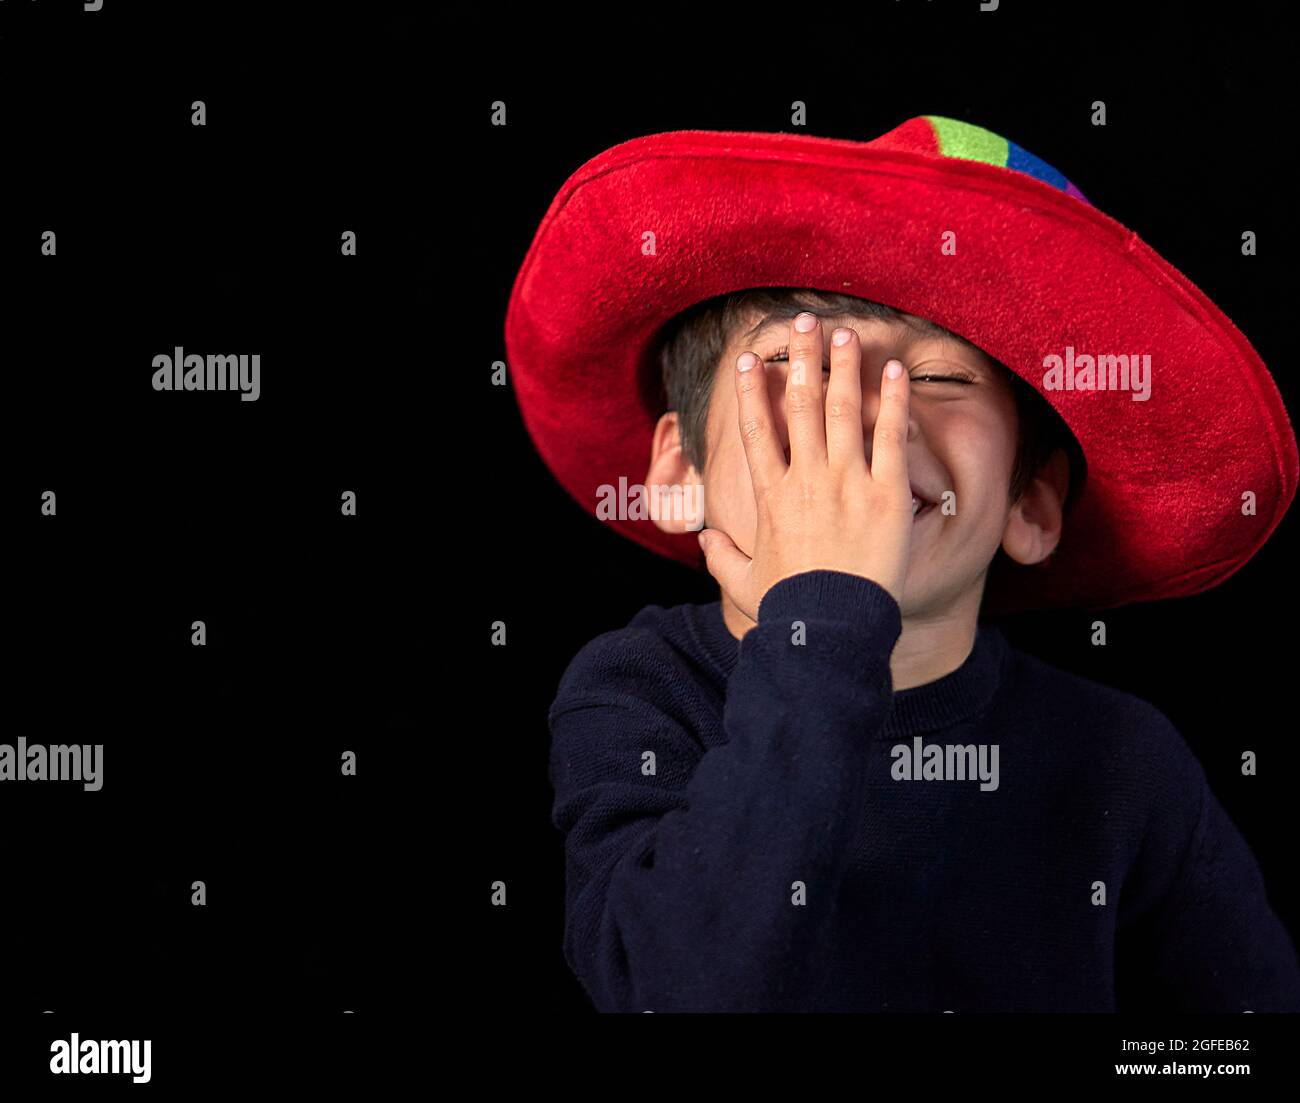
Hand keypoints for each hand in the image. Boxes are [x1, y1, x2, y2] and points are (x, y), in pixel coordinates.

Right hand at [698, 312, 912, 619]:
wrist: (832, 628)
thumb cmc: (788, 610)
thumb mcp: (743, 584)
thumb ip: (721, 557)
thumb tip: (706, 540)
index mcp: (771, 496)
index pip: (757, 431)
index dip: (752, 391)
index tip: (751, 360)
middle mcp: (806, 478)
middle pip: (801, 405)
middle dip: (802, 359)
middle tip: (805, 323)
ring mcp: (846, 482)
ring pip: (843, 409)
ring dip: (842, 367)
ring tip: (845, 333)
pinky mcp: (885, 494)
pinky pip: (890, 437)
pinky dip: (891, 401)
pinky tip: (892, 370)